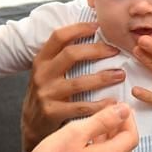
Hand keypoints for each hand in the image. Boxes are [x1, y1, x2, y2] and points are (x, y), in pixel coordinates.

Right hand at [15, 102, 138, 151]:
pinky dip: (101, 148)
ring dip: (111, 137)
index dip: (128, 119)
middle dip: (121, 127)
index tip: (120, 107)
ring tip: (97, 123)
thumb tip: (122, 111)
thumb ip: (102, 120)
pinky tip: (86, 141)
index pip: (132, 136)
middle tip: (110, 112)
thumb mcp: (76, 132)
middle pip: (125, 147)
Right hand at [21, 22, 124, 151]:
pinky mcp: (53, 112)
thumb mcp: (48, 71)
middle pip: (71, 54)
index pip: (59, 36)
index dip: (78, 28)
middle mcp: (42, 74)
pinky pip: (81, 107)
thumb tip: (92, 34)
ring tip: (120, 75)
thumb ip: (63, 56)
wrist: (31, 124)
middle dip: (97, 50)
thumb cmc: (47, 92)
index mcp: (41, 60)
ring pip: (79, 82)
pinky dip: (100, 105)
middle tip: (115, 50)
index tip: (98, 26)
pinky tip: (113, 102)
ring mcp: (47, 94)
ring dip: (103, 78)